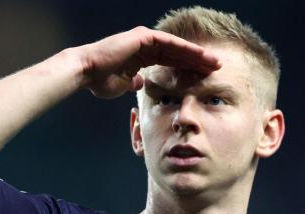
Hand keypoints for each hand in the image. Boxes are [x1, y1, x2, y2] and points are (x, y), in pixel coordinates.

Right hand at [79, 26, 220, 98]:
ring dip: (197, 54)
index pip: (171, 62)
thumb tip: (139, 83)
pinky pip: (170, 43)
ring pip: (178, 47)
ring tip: (215, 62)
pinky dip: (186, 49)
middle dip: (197, 61)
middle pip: (178, 53)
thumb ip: (132, 82)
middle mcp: (145, 45)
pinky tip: (200, 56)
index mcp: (142, 56)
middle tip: (217, 68)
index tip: (203, 77)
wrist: (87, 72)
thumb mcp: (121, 85)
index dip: (187, 69)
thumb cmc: (99, 81)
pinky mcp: (144, 37)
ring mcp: (145, 39)